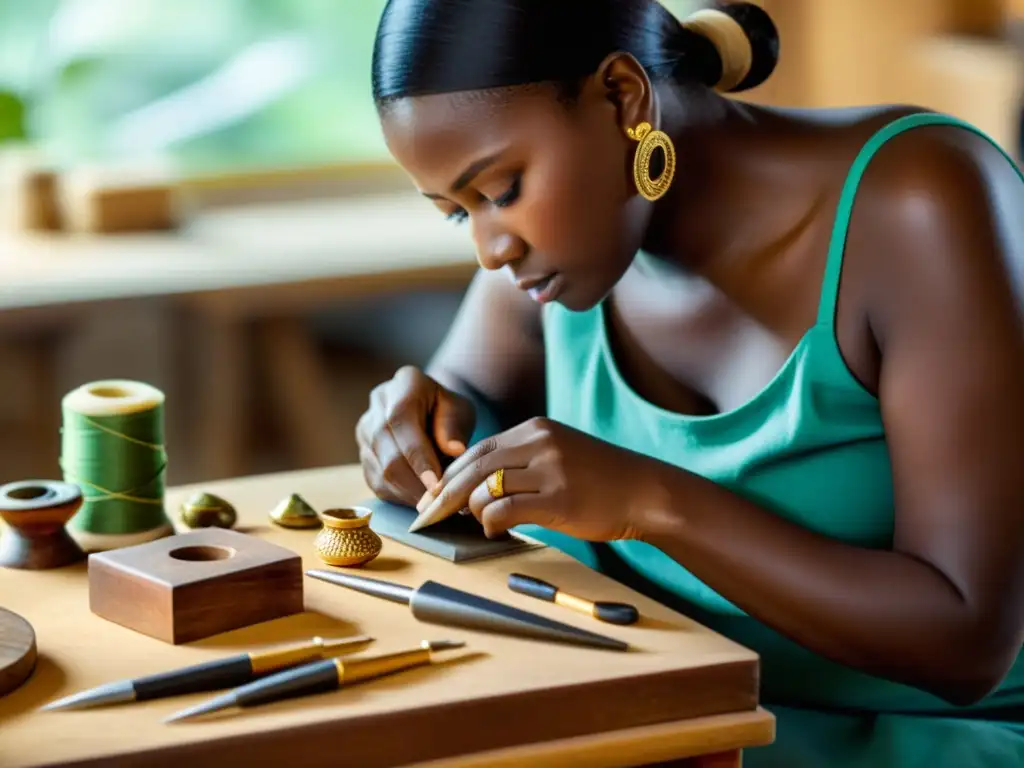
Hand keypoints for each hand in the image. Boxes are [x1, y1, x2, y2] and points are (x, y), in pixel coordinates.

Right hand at [356, 366, 476, 505]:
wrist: (432, 412)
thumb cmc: (450, 412)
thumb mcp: (461, 410)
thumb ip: (455, 426)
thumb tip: (454, 450)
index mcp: (405, 383)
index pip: (401, 419)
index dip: (417, 455)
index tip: (436, 484)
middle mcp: (378, 402)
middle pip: (386, 448)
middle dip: (414, 481)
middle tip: (438, 502)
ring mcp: (365, 429)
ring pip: (380, 469)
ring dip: (408, 492)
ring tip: (432, 503)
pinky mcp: (363, 453)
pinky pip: (376, 481)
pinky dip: (399, 496)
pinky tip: (419, 499)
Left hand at [413, 417, 652, 540]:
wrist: (646, 491)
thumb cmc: (600, 480)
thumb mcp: (558, 455)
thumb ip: (520, 463)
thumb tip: (474, 491)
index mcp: (535, 429)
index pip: (476, 450)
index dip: (450, 475)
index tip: (433, 497)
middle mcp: (539, 442)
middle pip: (473, 467)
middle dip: (445, 495)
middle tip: (426, 517)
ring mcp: (549, 469)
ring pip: (486, 489)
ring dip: (471, 511)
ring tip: (473, 524)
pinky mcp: (558, 497)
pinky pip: (506, 510)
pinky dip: (490, 523)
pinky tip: (494, 531)